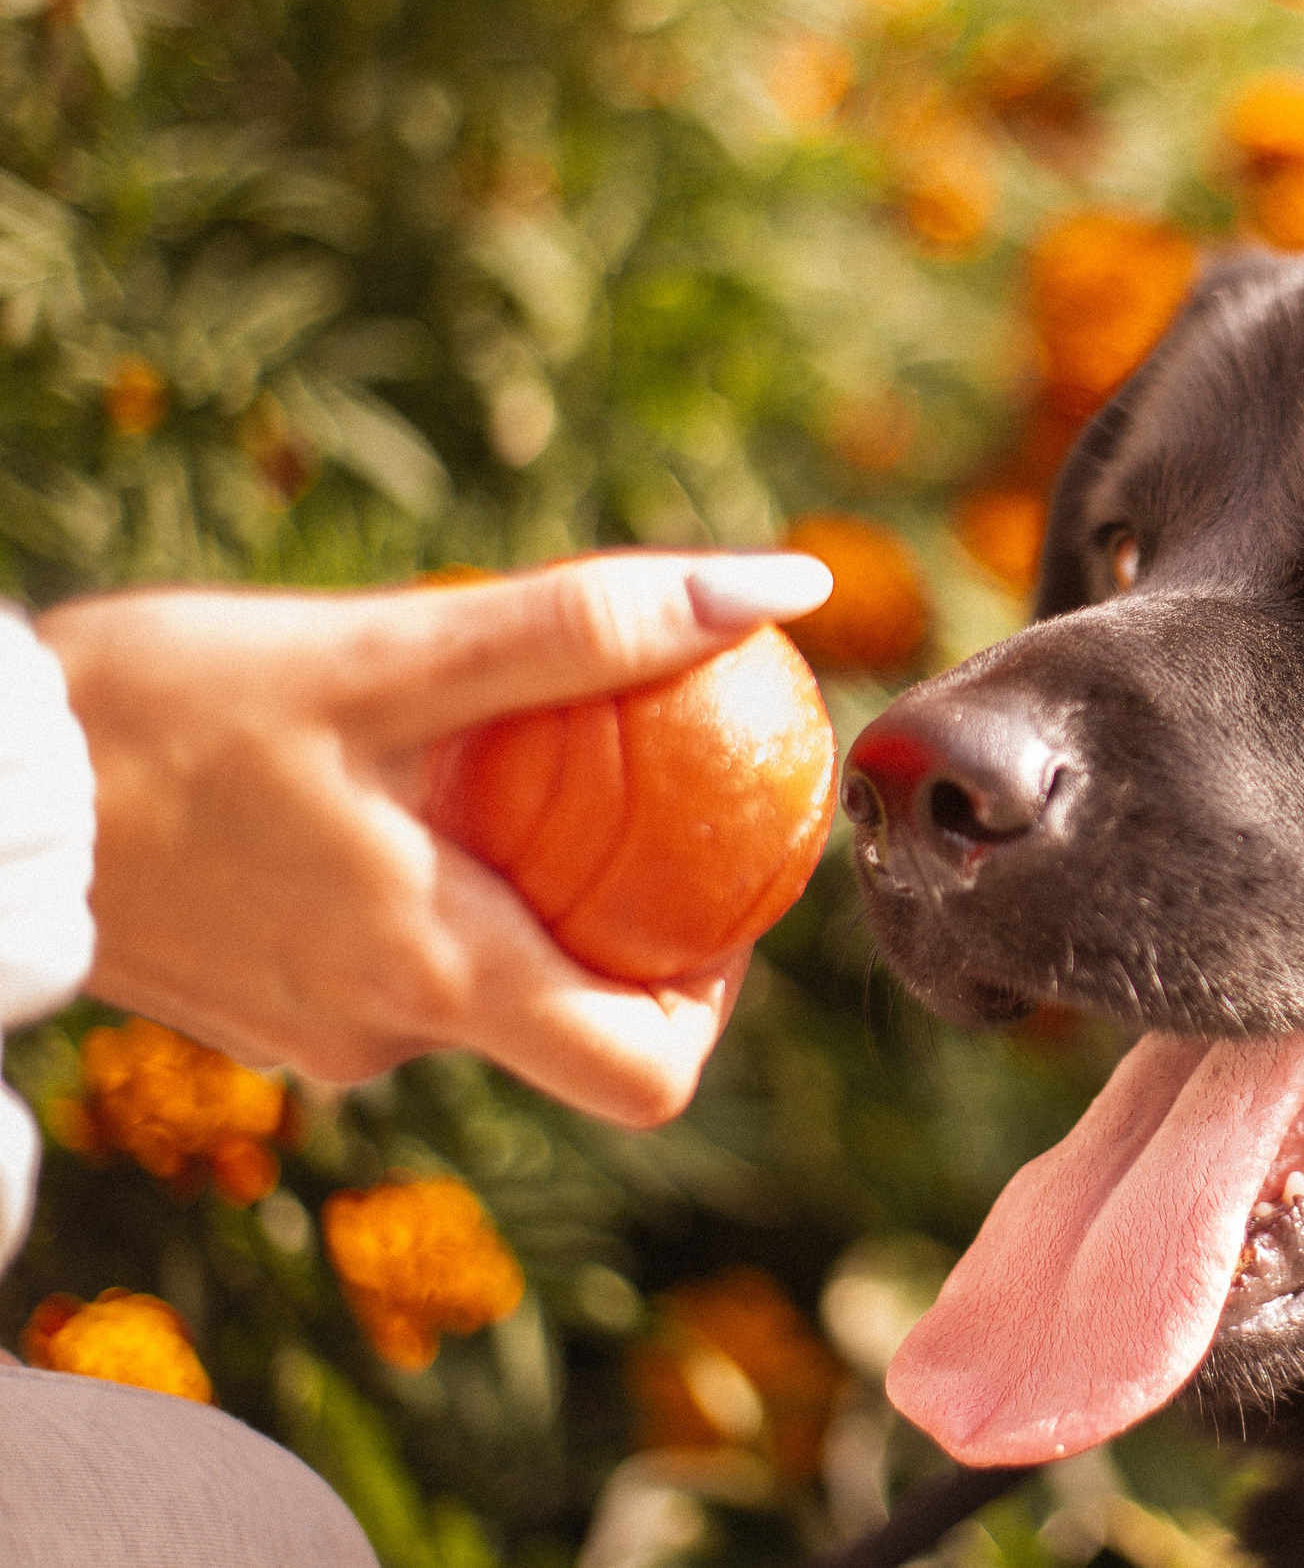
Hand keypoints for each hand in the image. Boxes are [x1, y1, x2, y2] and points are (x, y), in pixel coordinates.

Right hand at [36, 551, 833, 1127]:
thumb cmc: (163, 713)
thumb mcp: (391, 654)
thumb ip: (591, 629)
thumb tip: (782, 589)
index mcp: (438, 980)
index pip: (648, 1072)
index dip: (720, 992)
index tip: (725, 882)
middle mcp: (385, 1037)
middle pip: (574, 1015)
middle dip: (628, 910)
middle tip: (634, 782)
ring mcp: (315, 1031)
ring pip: (478, 975)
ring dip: (521, 881)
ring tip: (502, 756)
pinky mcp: (261, 1003)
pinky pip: (393, 957)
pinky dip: (431, 883)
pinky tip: (397, 779)